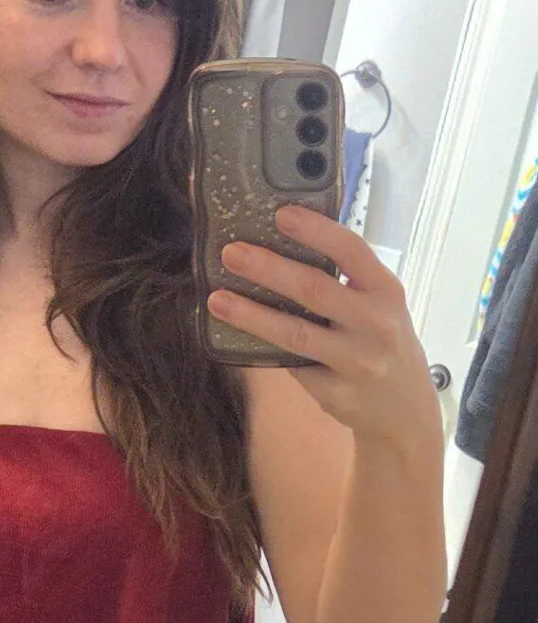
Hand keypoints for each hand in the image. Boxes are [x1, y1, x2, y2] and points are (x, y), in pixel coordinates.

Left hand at [208, 205, 439, 446]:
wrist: (404, 408)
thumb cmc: (383, 342)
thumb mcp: (380, 304)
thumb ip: (347, 279)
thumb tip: (285, 244)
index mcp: (386, 291)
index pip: (351, 251)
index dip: (315, 230)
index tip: (280, 214)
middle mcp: (375, 324)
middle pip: (314, 290)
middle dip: (268, 269)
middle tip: (231, 253)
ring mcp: (356, 362)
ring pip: (294, 334)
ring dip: (250, 315)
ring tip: (217, 299)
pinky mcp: (335, 393)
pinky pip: (291, 365)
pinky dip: (263, 348)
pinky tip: (237, 335)